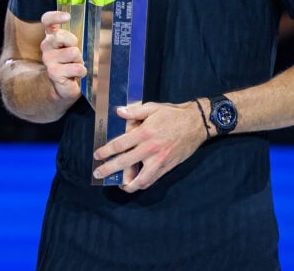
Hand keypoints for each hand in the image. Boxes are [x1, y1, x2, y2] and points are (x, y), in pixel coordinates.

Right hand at [40, 10, 85, 101]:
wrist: (63, 87)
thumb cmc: (70, 63)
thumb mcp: (72, 47)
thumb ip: (74, 37)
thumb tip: (93, 24)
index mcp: (51, 36)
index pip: (47, 20)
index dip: (55, 17)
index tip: (67, 17)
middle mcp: (46, 46)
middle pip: (61, 35)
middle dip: (73, 43)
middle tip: (75, 54)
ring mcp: (48, 60)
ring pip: (72, 52)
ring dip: (79, 60)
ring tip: (75, 65)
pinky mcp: (53, 72)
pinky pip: (76, 67)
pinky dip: (81, 71)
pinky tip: (76, 74)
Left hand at [92, 101, 206, 191]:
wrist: (196, 124)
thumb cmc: (173, 114)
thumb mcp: (153, 108)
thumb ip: (134, 112)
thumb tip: (118, 112)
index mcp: (145, 133)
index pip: (120, 145)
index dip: (106, 151)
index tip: (97, 155)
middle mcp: (150, 149)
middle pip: (125, 163)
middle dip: (109, 170)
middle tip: (97, 174)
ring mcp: (159, 160)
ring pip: (140, 179)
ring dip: (127, 184)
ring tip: (119, 185)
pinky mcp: (167, 167)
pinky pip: (152, 180)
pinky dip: (142, 184)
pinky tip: (135, 183)